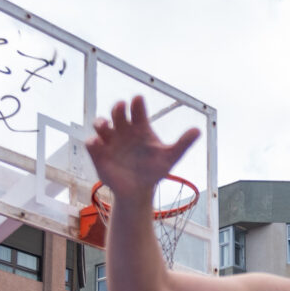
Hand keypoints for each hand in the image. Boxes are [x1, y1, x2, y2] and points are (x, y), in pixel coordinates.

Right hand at [85, 95, 199, 206]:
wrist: (138, 190)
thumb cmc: (154, 170)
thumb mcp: (170, 157)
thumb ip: (182, 143)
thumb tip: (198, 131)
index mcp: (140, 127)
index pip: (137, 109)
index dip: (137, 104)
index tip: (138, 100)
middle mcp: (124, 130)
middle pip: (118, 112)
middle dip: (118, 108)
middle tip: (121, 107)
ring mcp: (110, 140)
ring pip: (100, 124)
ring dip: (101, 121)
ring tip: (106, 125)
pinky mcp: (99, 153)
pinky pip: (91, 144)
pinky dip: (93, 142)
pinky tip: (99, 144)